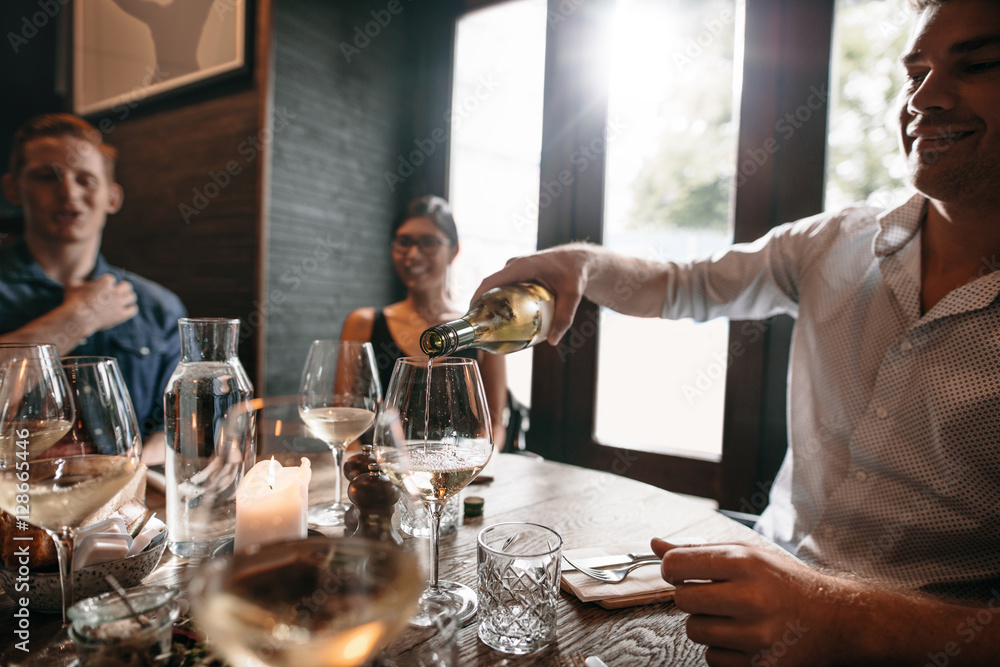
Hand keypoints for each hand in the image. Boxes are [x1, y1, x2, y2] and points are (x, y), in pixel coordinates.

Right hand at [63, 275, 137, 335]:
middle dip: (122, 288)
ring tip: (124, 300)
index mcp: (105, 282)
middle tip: (118, 292)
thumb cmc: (72, 301)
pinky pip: (133, 309)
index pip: (111, 279)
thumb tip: (79, 280)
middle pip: (126, 286)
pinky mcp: (121, 315)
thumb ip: (78, 280)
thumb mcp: (72, 285)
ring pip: (132, 296)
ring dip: (128, 297)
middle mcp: (115, 291)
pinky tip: (128, 309)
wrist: (77, 319)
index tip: (103, 288)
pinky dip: (131, 308)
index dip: (107, 283)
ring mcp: (119, 303)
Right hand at [473, 243, 598, 344]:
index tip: (471, 315)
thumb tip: (552, 341)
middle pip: (489, 286)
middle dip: (480, 305)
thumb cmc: (575, 272)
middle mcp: (514, 265)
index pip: (491, 281)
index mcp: (522, 266)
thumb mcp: (572, 295)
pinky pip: (503, 287)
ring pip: (495, 287)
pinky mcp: (517, 274)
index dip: (477, 297)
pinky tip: (500, 317)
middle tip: (478, 327)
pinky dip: (497, 300)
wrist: (579, 259)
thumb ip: (564, 317)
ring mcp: (514, 269)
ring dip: (487, 303)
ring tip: (485, 325)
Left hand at [652, 538, 840, 666]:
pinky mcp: (759, 665)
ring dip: (707, 624)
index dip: (674, 569)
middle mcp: (750, 599)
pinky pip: (712, 658)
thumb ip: (699, 551)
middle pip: (682, 600)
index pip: (676, 565)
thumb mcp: (747, 554)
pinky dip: (722, 649)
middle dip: (692, 597)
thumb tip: (656, 546)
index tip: (684, 572)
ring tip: (734, 616)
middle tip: (716, 595)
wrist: (834, 618)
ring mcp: (756, 636)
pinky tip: (744, 637)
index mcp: (744, 563)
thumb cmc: (785, 582)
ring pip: (694, 631)